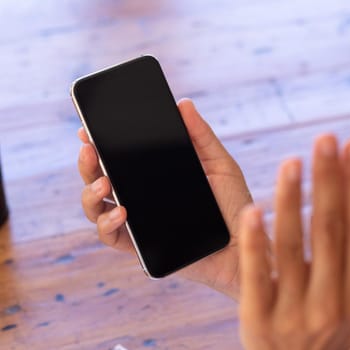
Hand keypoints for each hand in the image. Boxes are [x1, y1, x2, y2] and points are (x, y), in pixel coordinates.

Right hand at [77, 99, 251, 298]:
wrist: (244, 243)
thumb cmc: (233, 204)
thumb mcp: (220, 164)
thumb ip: (201, 135)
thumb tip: (183, 103)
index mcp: (154, 175)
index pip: (119, 158)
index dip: (98, 144)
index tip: (87, 128)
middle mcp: (141, 197)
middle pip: (100, 179)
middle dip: (87, 164)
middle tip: (89, 149)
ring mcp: (138, 222)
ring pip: (96, 208)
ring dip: (91, 193)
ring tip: (105, 182)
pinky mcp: (140, 247)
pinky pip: (111, 237)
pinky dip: (108, 224)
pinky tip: (121, 211)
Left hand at [238, 135, 349, 348]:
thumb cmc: (339, 334)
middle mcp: (330, 301)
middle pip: (329, 230)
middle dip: (328, 181)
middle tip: (325, 138)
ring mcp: (293, 310)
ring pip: (292, 247)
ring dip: (291, 201)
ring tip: (292, 161)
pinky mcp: (257, 317)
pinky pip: (256, 274)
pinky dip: (255, 243)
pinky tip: (252, 209)